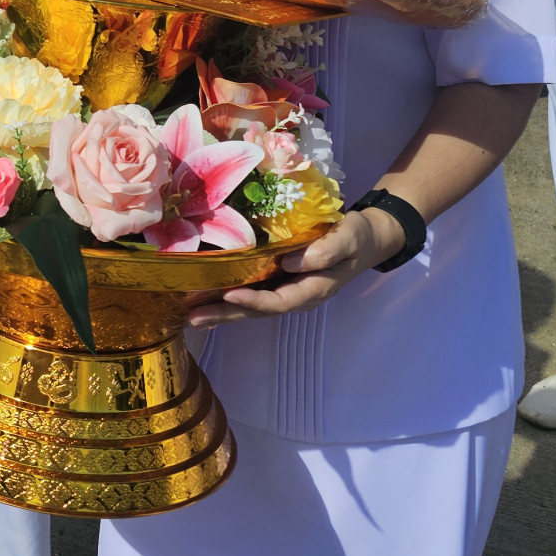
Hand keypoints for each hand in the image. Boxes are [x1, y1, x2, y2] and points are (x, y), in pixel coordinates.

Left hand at [185, 206, 406, 326]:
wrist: (365, 238)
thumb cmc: (356, 237)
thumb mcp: (348, 239)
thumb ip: (325, 251)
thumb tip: (291, 262)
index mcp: (313, 289)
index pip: (280, 301)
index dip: (254, 301)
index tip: (230, 296)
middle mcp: (296, 294)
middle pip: (257, 310)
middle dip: (225, 314)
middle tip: (193, 318)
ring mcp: (286, 288)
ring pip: (250, 305)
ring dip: (221, 311)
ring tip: (190, 314)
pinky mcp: (278, 279)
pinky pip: (251, 292)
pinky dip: (227, 298)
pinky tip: (205, 299)